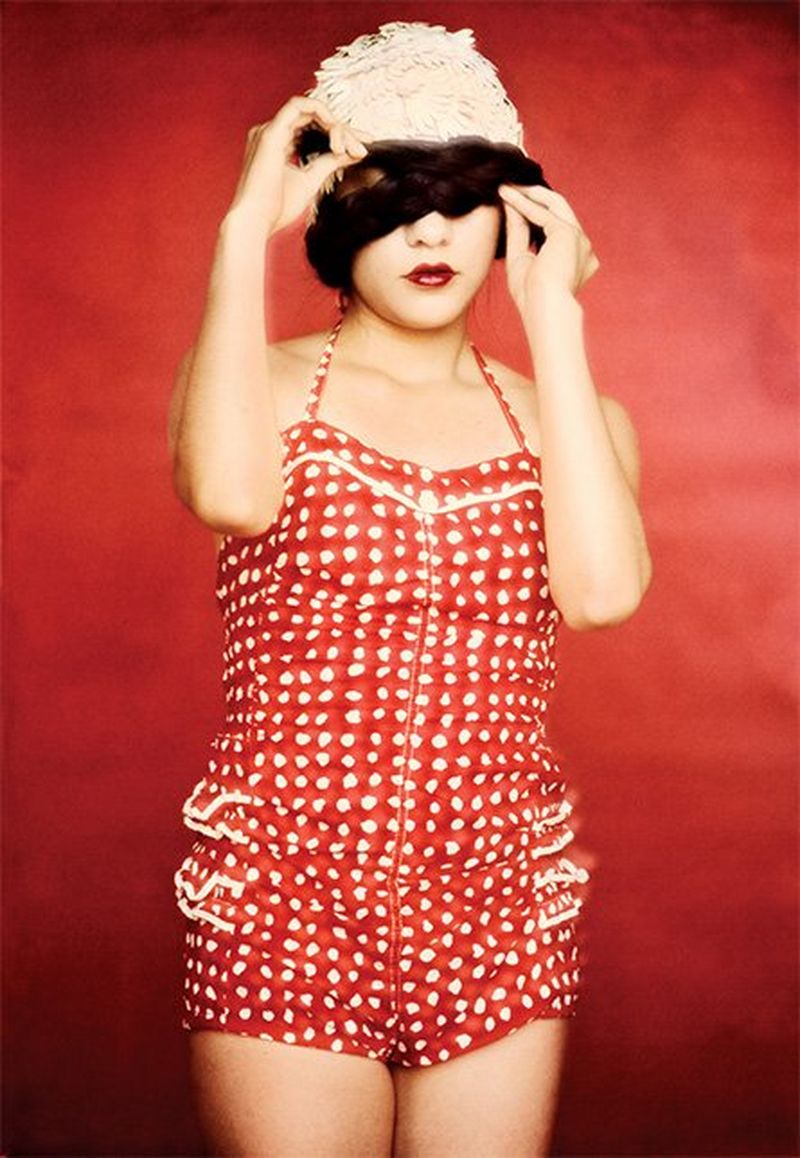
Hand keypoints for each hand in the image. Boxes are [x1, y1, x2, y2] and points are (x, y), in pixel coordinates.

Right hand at [227, 95, 368, 235]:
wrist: (256, 222)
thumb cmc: (277, 208)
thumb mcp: (311, 180)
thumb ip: (329, 162)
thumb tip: (352, 151)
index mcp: (278, 144)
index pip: (312, 128)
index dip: (339, 134)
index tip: (361, 149)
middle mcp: (272, 132)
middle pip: (314, 118)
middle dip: (342, 130)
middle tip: (362, 148)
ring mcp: (269, 129)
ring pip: (310, 110)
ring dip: (335, 124)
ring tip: (351, 146)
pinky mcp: (271, 132)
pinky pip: (300, 107)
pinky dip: (322, 115)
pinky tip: (337, 132)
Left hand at [499, 184, 599, 310]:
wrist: (543, 308)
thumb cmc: (532, 297)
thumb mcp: (520, 259)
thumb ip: (518, 231)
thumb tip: (511, 205)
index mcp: (576, 258)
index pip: (554, 227)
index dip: (533, 212)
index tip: (513, 202)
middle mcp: (583, 247)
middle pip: (558, 211)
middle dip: (534, 196)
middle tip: (511, 187)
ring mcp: (580, 239)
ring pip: (554, 205)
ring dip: (529, 194)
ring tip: (507, 186)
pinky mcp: (569, 234)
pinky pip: (544, 212)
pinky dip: (523, 203)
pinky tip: (507, 195)